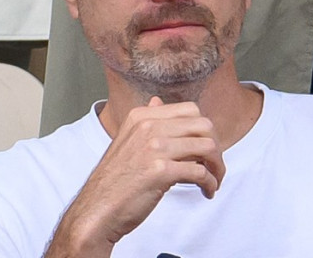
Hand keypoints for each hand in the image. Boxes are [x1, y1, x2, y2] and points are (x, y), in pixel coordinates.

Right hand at [46, 97, 224, 256]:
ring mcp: (154, 147)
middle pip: (203, 125)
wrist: (95, 212)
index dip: (204, 129)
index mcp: (142, 116)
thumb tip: (158, 102)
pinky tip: (207, 190)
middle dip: (216, 146)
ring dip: (217, 166)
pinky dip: (210, 182)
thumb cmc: (113, 182)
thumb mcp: (127, 141)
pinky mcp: (160, 172)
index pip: (190, 110)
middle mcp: (149, 127)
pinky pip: (200, 172)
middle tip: (215, 164)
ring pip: (206, 147)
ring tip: (214, 179)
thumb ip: (146, 120)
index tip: (206, 146)